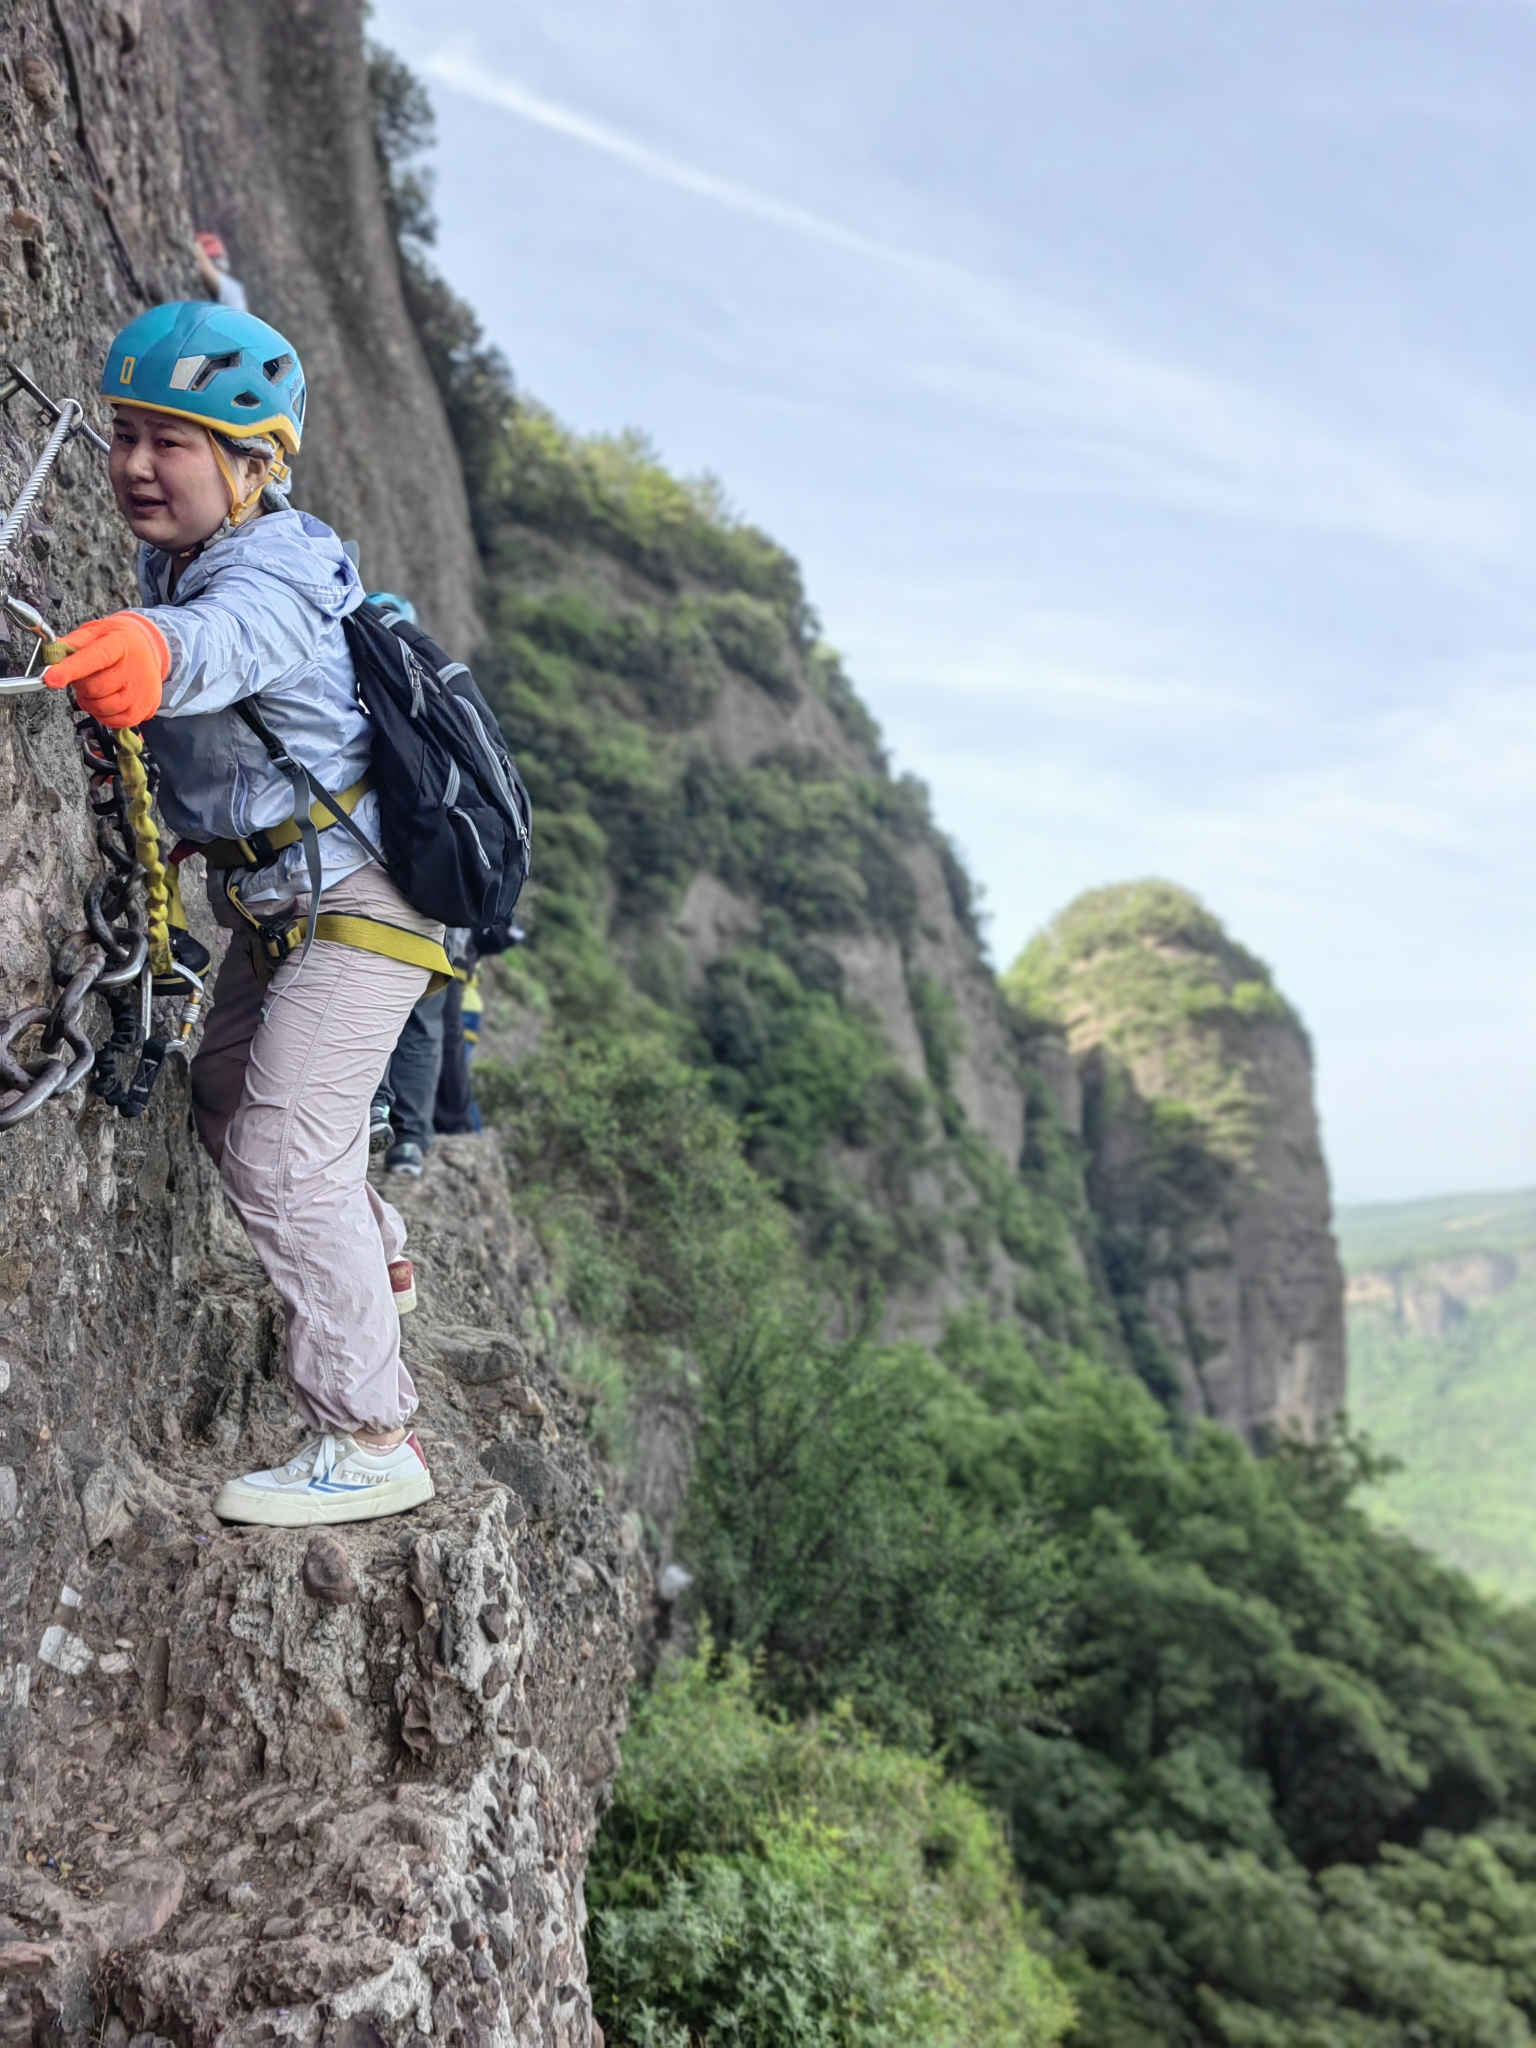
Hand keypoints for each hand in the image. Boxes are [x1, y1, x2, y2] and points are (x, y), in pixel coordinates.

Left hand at [45, 611, 170, 727]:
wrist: (150, 650)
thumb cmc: (120, 641)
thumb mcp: (96, 632)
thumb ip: (73, 643)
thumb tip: (52, 654)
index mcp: (119, 644)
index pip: (93, 659)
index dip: (70, 670)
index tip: (50, 679)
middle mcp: (134, 669)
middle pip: (94, 688)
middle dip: (81, 686)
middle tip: (86, 677)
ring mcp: (141, 692)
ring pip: (102, 708)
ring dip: (91, 702)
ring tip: (97, 689)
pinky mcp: (145, 709)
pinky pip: (115, 722)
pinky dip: (104, 715)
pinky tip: (106, 700)